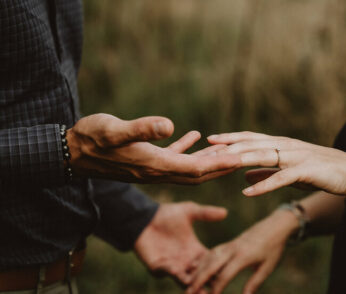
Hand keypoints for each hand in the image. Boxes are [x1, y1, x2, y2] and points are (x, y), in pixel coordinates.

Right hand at [66, 114, 240, 183]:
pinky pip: (172, 157)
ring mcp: (150, 167)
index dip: (219, 165)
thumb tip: (170, 125)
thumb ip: (141, 129)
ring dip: (207, 161)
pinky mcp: (144, 160)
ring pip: (186, 167)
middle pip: (196, 173)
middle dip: (220, 167)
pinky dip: (187, 150)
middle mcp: (155, 170)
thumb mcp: (114, 130)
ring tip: (225, 151)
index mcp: (154, 164)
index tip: (241, 159)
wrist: (72, 152)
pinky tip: (195, 137)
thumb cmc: (91, 139)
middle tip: (242, 158)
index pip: (195, 169)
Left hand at [134, 202, 227, 285]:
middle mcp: (185, 261)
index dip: (218, 265)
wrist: (145, 217)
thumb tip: (225, 212)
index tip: (229, 269)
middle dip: (208, 282)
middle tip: (217, 288)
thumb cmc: (167, 214)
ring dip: (192, 284)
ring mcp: (172, 265)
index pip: (210, 261)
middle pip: (200, 275)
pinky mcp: (157, 266)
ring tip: (200, 289)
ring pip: (184, 279)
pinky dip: (171, 272)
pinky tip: (176, 270)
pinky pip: (166, 272)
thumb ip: (206, 213)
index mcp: (195, 250)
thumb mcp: (189, 211)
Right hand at [187, 209, 298, 293]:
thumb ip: (255, 283)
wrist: (275, 226)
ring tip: (188, 283)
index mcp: (243, 256)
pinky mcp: (229, 244)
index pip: (225, 275)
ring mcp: (229, 245)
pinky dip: (202, 261)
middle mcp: (233, 249)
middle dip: (198, 279)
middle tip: (188, 292)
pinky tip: (195, 268)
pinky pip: (212, 252)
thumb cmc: (274, 248)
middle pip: (211, 265)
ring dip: (197, 270)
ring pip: (208, 257)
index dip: (216, 288)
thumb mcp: (267, 267)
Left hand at [207, 131, 345, 196]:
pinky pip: (280, 178)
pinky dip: (263, 184)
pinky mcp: (305, 171)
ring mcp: (295, 157)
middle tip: (205, 152)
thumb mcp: (287, 170)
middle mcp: (285, 146)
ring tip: (219, 163)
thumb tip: (243, 174)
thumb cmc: (318, 170)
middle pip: (251, 144)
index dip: (230, 138)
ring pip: (263, 156)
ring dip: (239, 159)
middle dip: (227, 148)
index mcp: (280, 144)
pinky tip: (247, 192)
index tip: (209, 141)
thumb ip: (265, 171)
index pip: (250, 138)